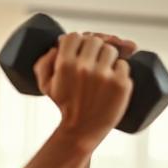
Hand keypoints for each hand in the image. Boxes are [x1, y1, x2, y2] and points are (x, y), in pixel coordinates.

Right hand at [33, 32, 134, 151]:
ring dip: (108, 57)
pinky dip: (120, 70)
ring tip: (103, 71)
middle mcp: (84, 67)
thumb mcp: (45, 86)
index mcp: (65, 64)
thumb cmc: (65, 106)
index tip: (80, 51)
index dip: (77, 42)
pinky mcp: (120, 84)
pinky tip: (112, 80)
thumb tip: (56, 47)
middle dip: (94, 49)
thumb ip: (43, 63)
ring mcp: (104, 75)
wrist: (81, 130)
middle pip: (95, 40)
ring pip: (111, 50)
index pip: (75, 36)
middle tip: (93, 62)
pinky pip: (124, 64)